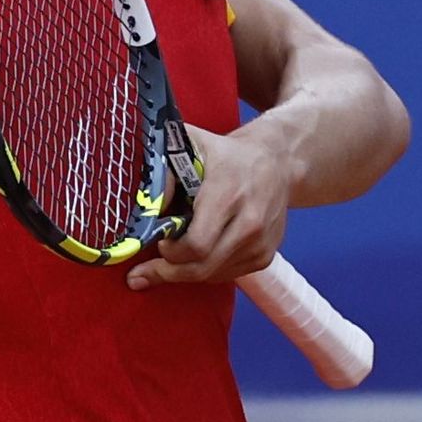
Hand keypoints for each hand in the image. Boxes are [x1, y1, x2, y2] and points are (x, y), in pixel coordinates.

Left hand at [126, 125, 287, 289]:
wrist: (278, 163)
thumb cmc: (226, 153)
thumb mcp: (191, 146)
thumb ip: (165, 172)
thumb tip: (144, 208)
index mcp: (228, 194)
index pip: (197, 244)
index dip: (170, 252)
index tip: (156, 242)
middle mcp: (250, 223)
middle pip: (203, 266)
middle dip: (168, 272)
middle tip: (143, 272)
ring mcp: (260, 243)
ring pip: (213, 275)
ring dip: (185, 273)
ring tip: (165, 263)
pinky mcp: (265, 256)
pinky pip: (227, 275)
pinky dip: (205, 271)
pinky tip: (192, 259)